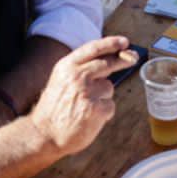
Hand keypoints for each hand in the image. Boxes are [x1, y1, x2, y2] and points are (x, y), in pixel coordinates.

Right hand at [28, 36, 133, 156]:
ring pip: (109, 87)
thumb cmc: (54, 110)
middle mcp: (77, 76)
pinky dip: (104, 113)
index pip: (93, 48)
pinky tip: (90, 119)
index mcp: (67, 66)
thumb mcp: (61, 81)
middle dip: (123, 60)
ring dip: (103, 97)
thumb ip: (80, 70)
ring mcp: (87, 92)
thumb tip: (107, 61)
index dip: (111, 43)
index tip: (124, 42)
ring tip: (86, 108)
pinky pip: (110, 106)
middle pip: (108, 63)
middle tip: (132, 58)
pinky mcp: (96, 109)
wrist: (43, 135)